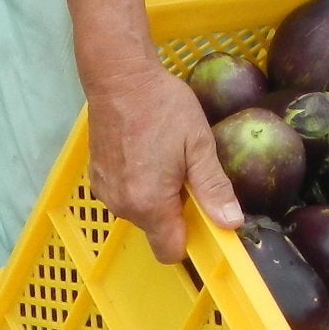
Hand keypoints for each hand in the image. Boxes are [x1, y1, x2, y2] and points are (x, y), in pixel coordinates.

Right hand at [66, 0, 239, 263]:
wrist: (120, 78)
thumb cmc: (164, 108)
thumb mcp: (198, 145)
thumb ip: (214, 188)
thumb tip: (232, 222)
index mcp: (150, 204)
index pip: (170, 251)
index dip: (191, 240)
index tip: (203, 215)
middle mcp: (122, 206)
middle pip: (156, 231)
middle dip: (175, 213)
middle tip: (186, 173)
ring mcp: (105, 192)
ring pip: (139, 213)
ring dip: (155, 197)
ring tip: (165, 158)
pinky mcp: (96, 177)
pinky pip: (123, 195)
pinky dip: (136, 184)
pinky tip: (145, 152)